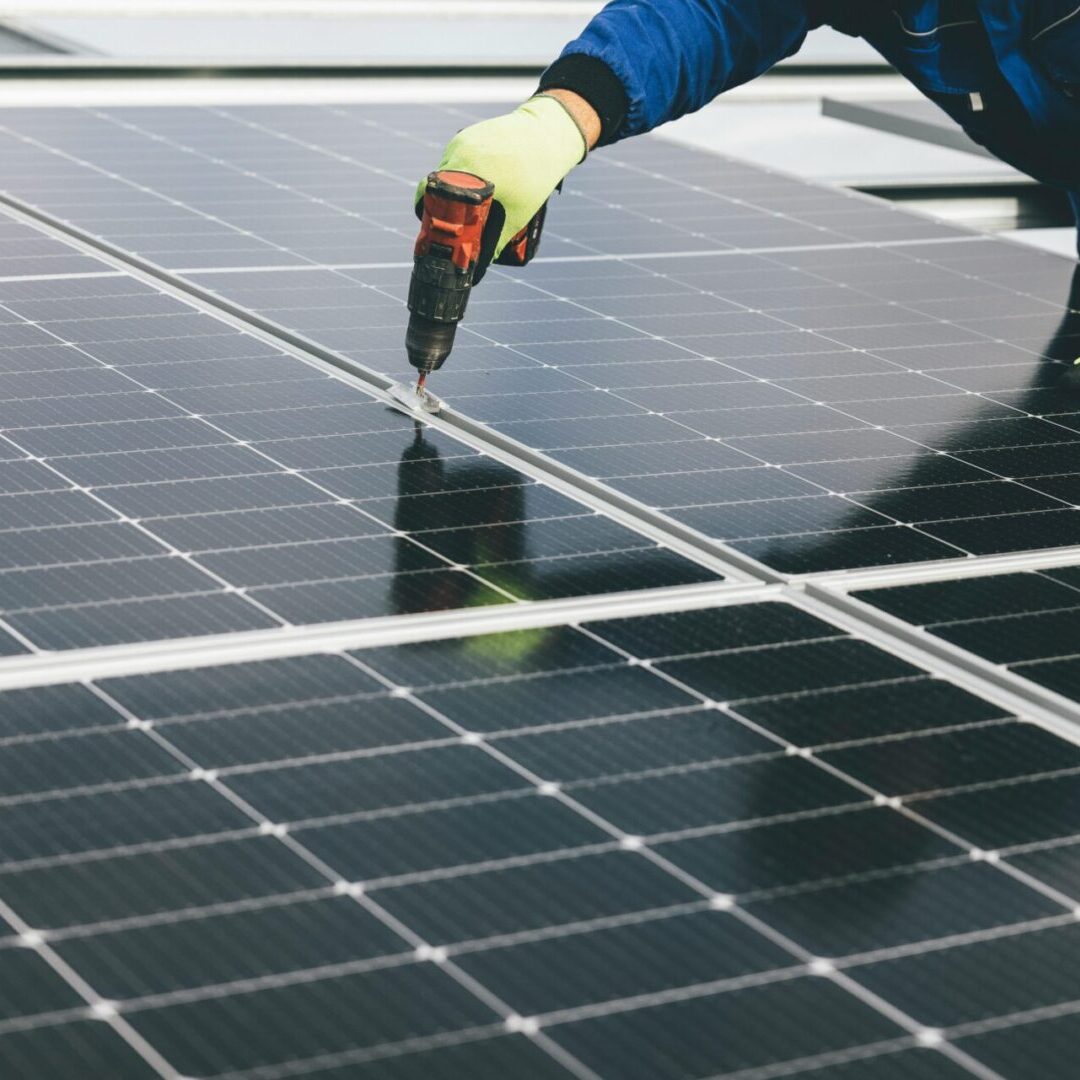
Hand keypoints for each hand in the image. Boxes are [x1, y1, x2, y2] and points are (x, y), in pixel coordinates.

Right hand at [416, 93, 598, 274]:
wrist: (548, 132)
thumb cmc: (537, 174)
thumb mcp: (518, 214)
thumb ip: (496, 240)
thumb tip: (479, 264)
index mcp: (468, 173)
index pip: (429, 197)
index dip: (429, 217)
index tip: (435, 231)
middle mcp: (458, 154)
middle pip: (435, 188)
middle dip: (442, 208)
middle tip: (453, 224)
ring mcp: (461, 142)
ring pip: (444, 174)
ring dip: (453, 191)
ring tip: (472, 202)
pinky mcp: (466, 136)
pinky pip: (455, 161)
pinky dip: (462, 176)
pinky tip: (480, 182)